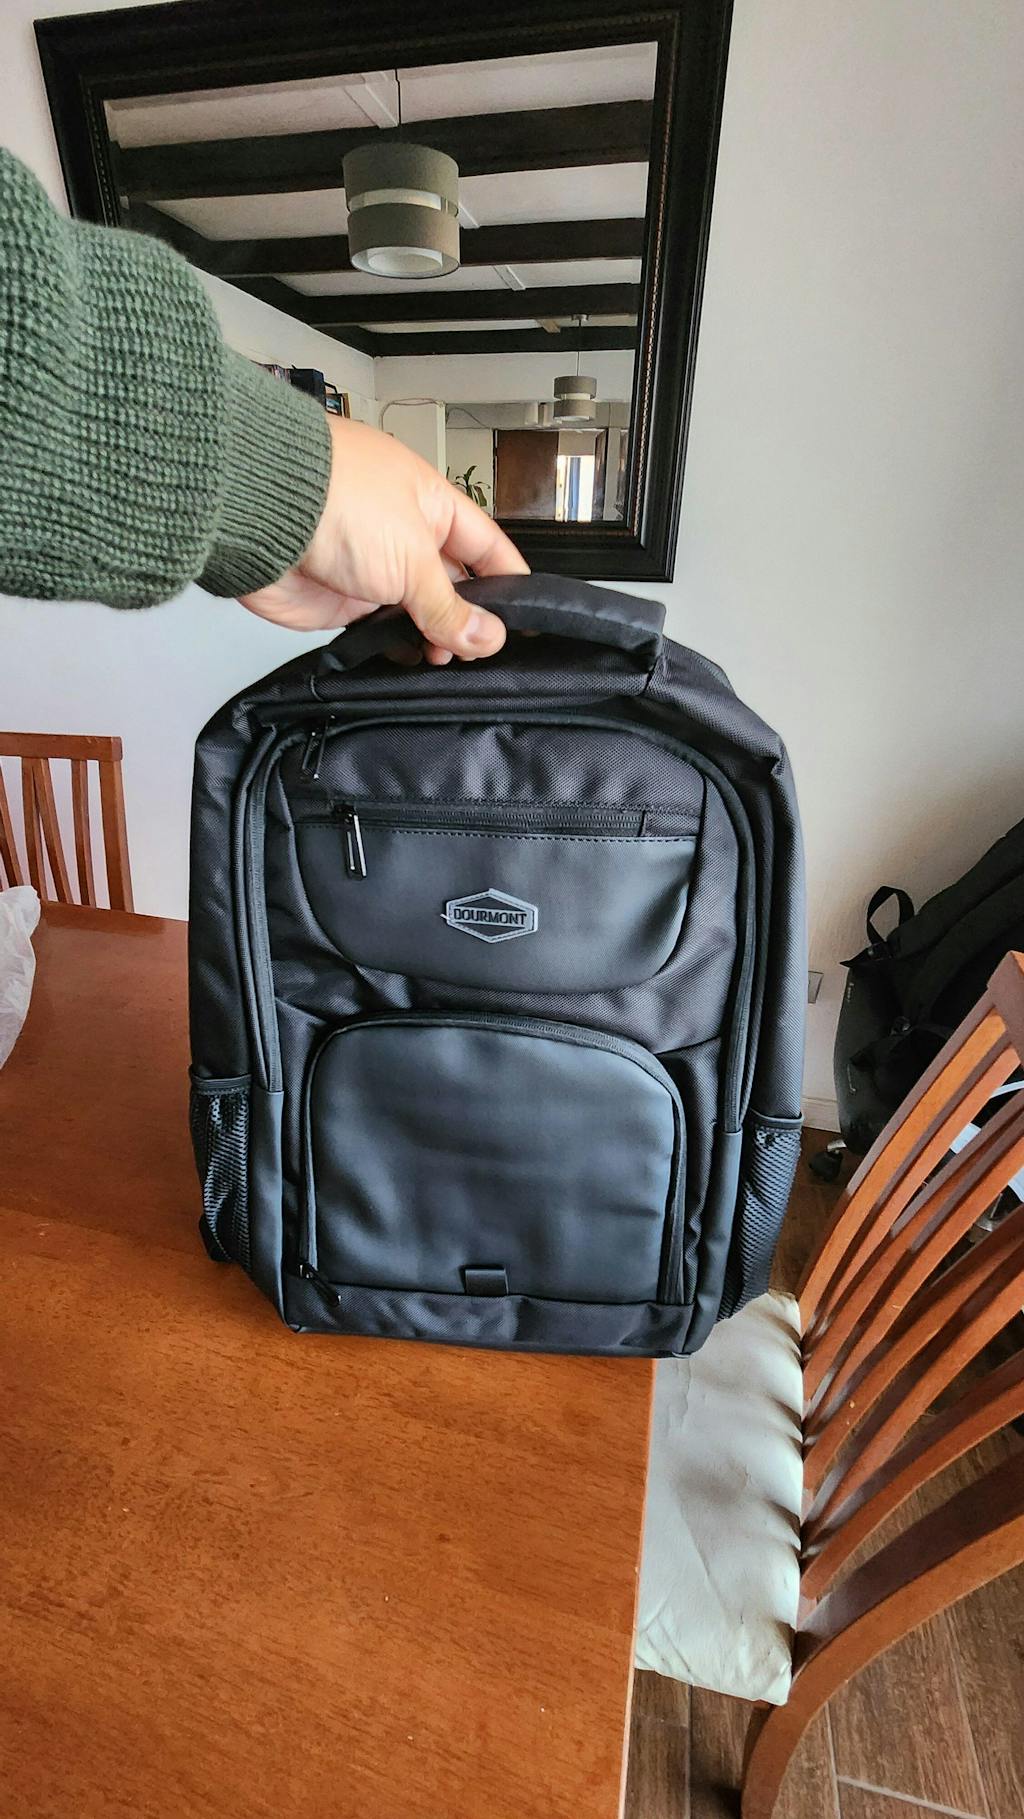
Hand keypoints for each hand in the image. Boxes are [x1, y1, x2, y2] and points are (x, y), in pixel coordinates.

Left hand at [240, 416, 527, 662]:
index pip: (489, 549)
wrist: (259, 514)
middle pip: (455, 588)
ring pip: (418, 616)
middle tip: (478, 652)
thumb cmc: (334, 499)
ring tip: (443, 660)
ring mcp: (374, 571)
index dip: (511, 584)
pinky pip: (381, 635)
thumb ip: (451, 605)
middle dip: (470, 621)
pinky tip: (410, 664)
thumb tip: (487, 637)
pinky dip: (396, 651)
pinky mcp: (342, 603)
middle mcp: (406, 538)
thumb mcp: (413, 556)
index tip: (529, 623)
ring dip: (433, 641)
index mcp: (433, 506)